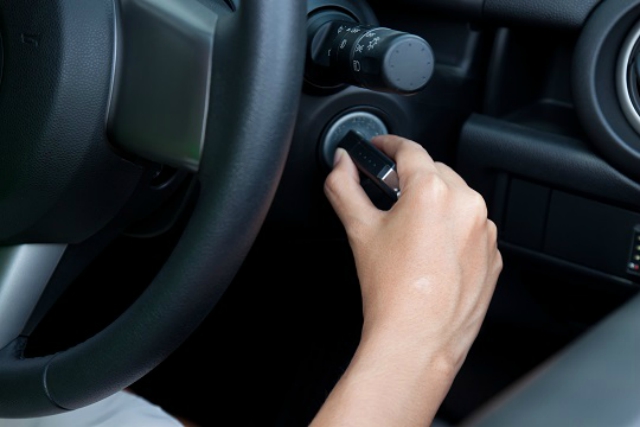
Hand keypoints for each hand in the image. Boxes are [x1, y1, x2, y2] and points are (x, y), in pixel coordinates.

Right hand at [314, 134, 501, 425]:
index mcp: (432, 191)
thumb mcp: (358, 230)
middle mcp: (466, 204)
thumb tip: (341, 164)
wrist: (418, 340)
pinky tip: (431, 255)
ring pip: (457, 200)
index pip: (409, 150)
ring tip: (410, 234)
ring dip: (435, 205)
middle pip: (435, 172)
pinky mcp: (493, 255)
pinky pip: (472, 229)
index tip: (380, 147)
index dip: (389, 144)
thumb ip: (344, 187)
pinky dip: (453, 231)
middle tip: (388, 197)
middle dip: (411, 178)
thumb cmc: (390, 290)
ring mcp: (484, 231)